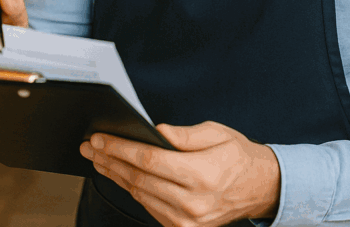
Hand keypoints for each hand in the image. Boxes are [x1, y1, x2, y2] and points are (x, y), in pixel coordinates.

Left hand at [80, 121, 279, 226]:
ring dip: (115, 176)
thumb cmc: (238, 156)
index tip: (99, 139)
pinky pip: (149, 207)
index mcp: (203, 175)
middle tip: (89, 147)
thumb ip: (183, 134)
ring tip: (98, 159)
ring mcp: (187, 221)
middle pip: (139, 179)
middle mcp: (194, 202)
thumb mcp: (217, 133)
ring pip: (140, 195)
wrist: (260, 188)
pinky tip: (120, 175)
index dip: (120, 148)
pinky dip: (132, 190)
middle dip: (110, 160)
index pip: (150, 160)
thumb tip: (153, 131)